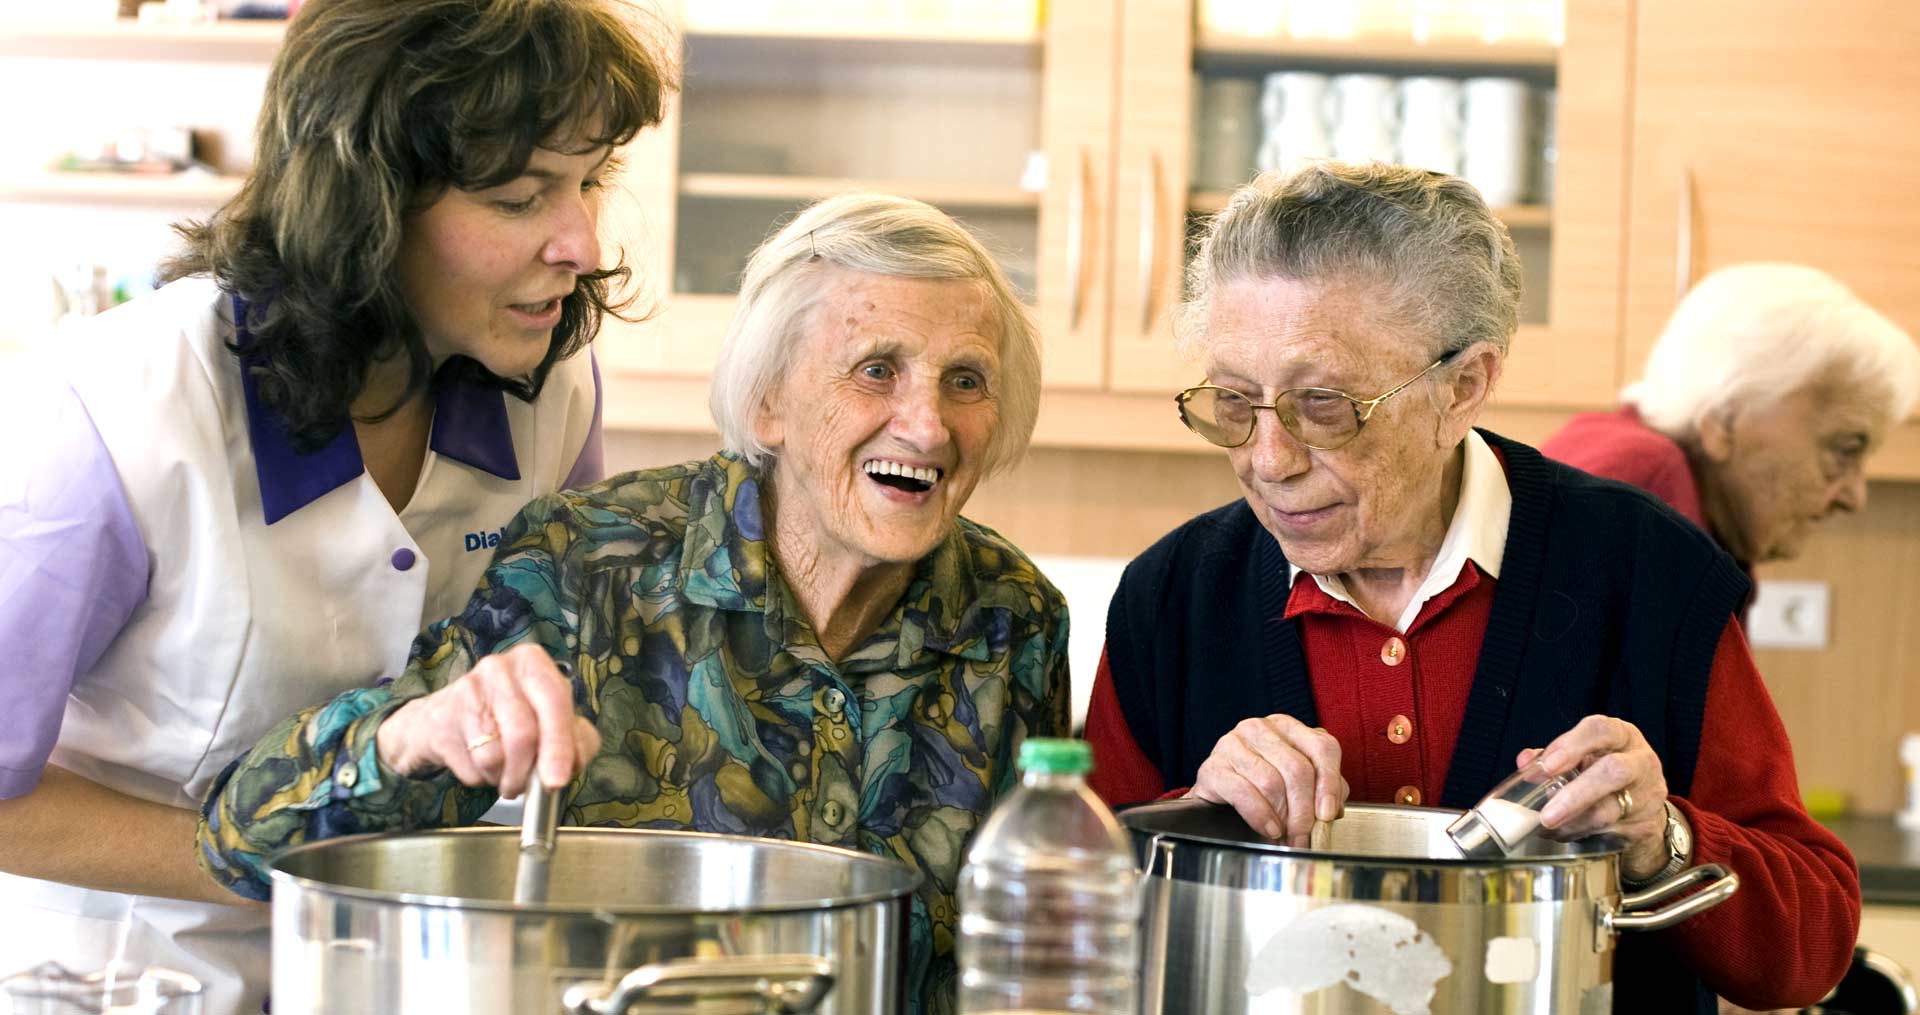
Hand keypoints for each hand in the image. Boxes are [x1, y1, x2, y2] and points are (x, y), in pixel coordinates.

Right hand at [374, 644, 599, 799]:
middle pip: (522, 733)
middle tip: (529, 790)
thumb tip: (574, 764)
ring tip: (505, 771)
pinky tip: (481, 764)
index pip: (554, 703)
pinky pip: (471, 766)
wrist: (445, 718)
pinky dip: (482, 778)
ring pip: (493, 756)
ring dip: (504, 778)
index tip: (557, 780)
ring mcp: (467, 691)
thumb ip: (577, 739)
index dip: (559, 746)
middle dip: (529, 772)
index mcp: (533, 662)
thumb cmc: (510, 716)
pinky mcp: (442, 718)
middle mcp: (499, 668)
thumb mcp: (552, 718)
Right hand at [1189, 714, 1347, 842]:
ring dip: (1283, 817)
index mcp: (1288, 727)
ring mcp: (1233, 744)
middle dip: (1305, 810)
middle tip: (1305, 836)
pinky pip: (1243, 792)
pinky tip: (1269, 829)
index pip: (1322, 748)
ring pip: (1272, 782)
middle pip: (1297, 769)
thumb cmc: (1262, 790)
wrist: (1218, 800)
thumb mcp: (1298, 784)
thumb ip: (1323, 788)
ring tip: (1286, 835)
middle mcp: (1260, 728)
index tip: (1328, 814)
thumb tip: (1333, 808)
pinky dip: (1260, 816)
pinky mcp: (1213, 766)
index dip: (1329, 784)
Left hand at [1525, 714, 1671, 879]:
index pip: (1600, 730)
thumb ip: (1552, 756)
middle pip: (1614, 770)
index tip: (1547, 765)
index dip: (1571, 746)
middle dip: (1576, 792)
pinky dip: (1579, 834)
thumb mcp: (1583, 755)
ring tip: (1548, 826)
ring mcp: (1647, 794)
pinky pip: (1608, 832)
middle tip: (1547, 813)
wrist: (1644, 806)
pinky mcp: (1646, 824)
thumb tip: (1525, 760)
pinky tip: (1562, 833)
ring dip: (1572, 822)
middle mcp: (1640, 761)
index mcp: (1621, 735)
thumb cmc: (1606, 771)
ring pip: (1610, 810)